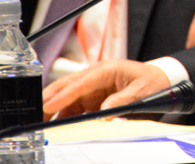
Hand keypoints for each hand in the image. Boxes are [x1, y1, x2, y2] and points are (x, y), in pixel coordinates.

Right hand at [42, 60, 169, 117]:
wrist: (160, 80)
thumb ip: (123, 101)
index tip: (49, 106)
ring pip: (66, 97)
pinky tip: (56, 126)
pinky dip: (63, 116)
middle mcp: (96, 76)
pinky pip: (74, 106)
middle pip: (66, 86)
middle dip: (49, 100)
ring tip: (40, 123)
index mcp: (106, 69)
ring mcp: (92, 87)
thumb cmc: (152, 81)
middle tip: (33, 114)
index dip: (63, 96)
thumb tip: (105, 113)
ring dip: (53, 109)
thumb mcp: (141, 91)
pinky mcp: (92, 97)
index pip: (80, 83)